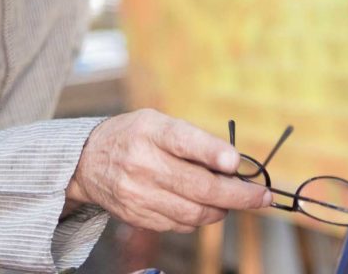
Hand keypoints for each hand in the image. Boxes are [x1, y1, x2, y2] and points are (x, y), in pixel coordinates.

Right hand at [65, 109, 271, 231]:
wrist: (86, 161)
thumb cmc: (133, 136)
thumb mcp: (158, 122)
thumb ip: (194, 140)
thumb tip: (235, 165)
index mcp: (151, 132)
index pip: (184, 142)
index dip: (212, 153)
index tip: (236, 162)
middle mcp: (142, 163)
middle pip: (199, 186)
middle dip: (238, 195)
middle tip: (261, 197)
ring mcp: (138, 193)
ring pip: (194, 212)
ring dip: (221, 210)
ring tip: (231, 202)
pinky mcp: (137, 216)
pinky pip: (179, 225)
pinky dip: (198, 219)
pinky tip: (203, 207)